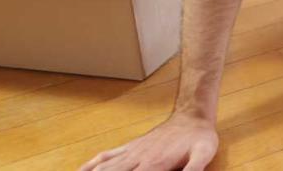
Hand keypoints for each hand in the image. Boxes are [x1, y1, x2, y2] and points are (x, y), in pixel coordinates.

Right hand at [79, 112, 217, 170]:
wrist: (192, 116)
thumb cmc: (199, 139)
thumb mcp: (203, 156)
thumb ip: (193, 170)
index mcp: (154, 166)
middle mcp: (138, 160)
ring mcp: (131, 152)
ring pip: (104, 168)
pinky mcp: (130, 147)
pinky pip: (106, 156)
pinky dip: (90, 165)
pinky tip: (79, 170)